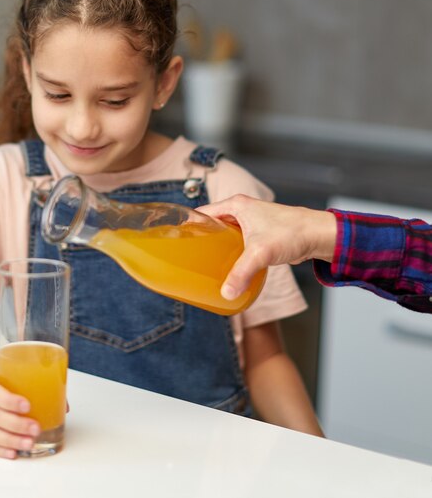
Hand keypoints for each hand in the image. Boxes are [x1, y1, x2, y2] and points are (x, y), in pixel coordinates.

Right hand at [197, 195, 336, 299]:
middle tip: (191, 257)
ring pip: (224, 234)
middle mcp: (240, 210)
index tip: (178, 241)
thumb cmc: (292, 232)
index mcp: (235, 205)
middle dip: (202, 239)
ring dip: (217, 247)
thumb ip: (240, 272)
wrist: (318, 235)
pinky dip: (230, 252)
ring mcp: (249, 222)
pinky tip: (226, 266)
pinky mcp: (258, 234)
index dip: (189, 226)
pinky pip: (236, 242)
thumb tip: (226, 292)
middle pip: (211, 224)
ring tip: (205, 263)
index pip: (202, 213)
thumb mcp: (260, 252)